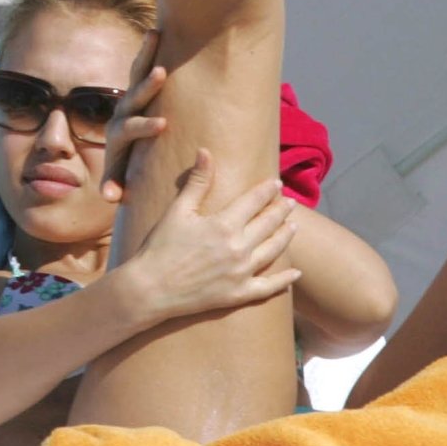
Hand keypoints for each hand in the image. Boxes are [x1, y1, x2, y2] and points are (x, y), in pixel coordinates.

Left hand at [101, 29, 167, 201]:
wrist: (121, 155)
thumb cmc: (126, 173)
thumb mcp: (119, 181)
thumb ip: (115, 186)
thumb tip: (110, 196)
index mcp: (117, 136)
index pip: (128, 128)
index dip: (143, 126)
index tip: (162, 124)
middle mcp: (121, 113)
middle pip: (131, 96)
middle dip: (146, 86)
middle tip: (162, 73)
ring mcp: (129, 98)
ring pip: (136, 73)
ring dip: (145, 55)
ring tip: (155, 34)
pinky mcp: (138, 87)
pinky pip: (142, 65)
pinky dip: (150, 49)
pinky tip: (159, 27)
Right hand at [125, 149, 300, 322]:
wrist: (150, 289)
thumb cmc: (161, 246)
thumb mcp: (178, 210)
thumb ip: (198, 181)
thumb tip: (206, 151)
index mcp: (224, 224)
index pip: (254, 201)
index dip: (267, 191)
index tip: (276, 184)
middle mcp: (238, 248)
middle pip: (268, 224)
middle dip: (281, 211)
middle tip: (291, 202)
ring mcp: (241, 273)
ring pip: (273, 250)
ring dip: (286, 236)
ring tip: (294, 226)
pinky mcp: (238, 294)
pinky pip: (268, 287)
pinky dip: (284, 280)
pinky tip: (296, 274)